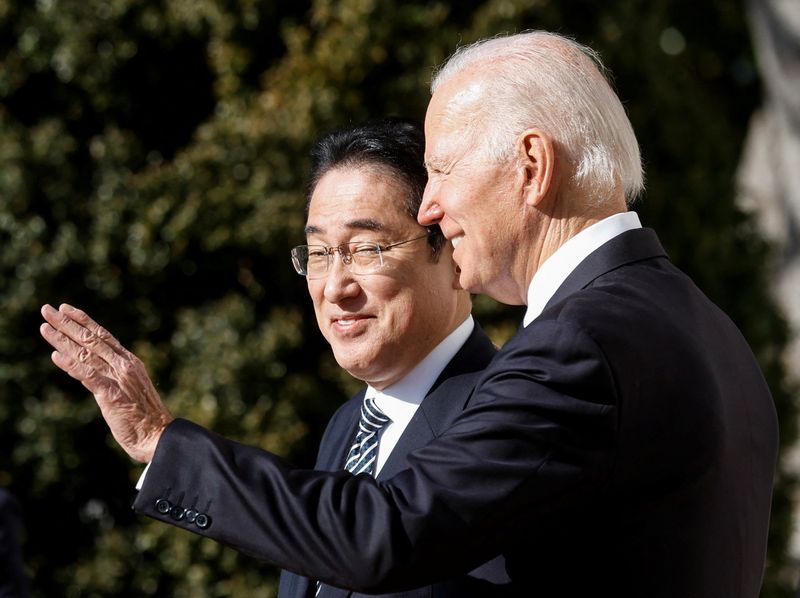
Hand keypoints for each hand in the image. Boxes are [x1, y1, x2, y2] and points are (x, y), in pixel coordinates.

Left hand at [39, 303, 172, 462]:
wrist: (157, 435)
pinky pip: (88, 376)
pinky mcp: (111, 395)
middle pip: (91, 339)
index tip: (66, 309)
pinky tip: (56, 356)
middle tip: (47, 310)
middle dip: (67, 324)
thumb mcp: (130, 388)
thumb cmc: (144, 416)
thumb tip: (89, 368)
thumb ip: (112, 375)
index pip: (103, 335)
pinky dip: (71, 365)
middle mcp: (124, 365)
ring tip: (45, 328)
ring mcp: (119, 379)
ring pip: (86, 354)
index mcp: (130, 362)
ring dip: (63, 340)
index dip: (83, 320)